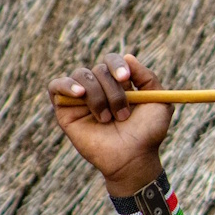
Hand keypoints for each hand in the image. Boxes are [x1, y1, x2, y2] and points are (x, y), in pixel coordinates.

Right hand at [47, 54, 173, 193]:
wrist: (132, 158)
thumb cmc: (148, 132)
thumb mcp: (159, 102)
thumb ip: (148, 78)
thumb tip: (127, 56)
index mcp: (119, 83)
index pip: (112, 61)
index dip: (117, 65)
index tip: (125, 78)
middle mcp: (99, 87)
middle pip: (99, 69)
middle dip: (113, 91)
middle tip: (123, 114)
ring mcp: (81, 98)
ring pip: (81, 76)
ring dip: (98, 96)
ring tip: (107, 118)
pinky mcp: (64, 109)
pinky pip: (56, 86)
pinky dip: (67, 85)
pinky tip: (80, 95)